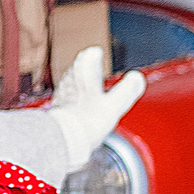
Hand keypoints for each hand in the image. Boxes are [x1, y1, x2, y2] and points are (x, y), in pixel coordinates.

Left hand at [48, 45, 144, 164]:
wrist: (63, 139)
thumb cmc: (87, 120)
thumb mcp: (115, 104)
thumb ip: (127, 89)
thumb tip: (136, 78)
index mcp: (84, 73)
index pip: (88, 55)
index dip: (95, 55)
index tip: (97, 53)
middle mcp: (70, 80)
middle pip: (78, 68)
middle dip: (87, 69)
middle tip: (92, 68)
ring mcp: (61, 94)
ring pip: (71, 83)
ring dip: (80, 85)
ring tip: (88, 89)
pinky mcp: (56, 110)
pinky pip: (67, 100)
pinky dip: (74, 100)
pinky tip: (78, 109)